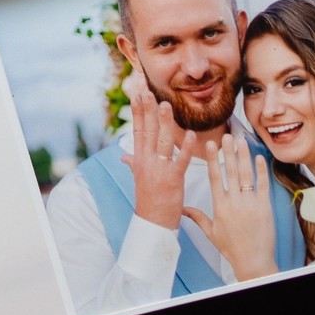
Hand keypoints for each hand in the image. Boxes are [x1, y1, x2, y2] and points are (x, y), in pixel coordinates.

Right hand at [120, 85, 197, 229]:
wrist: (153, 223)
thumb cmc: (149, 200)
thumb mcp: (138, 179)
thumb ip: (133, 164)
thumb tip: (123, 157)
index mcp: (139, 160)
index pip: (137, 130)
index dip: (137, 111)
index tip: (137, 94)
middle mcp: (146, 162)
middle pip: (147, 131)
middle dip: (148, 110)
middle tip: (148, 91)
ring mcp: (159, 170)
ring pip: (162, 141)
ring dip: (164, 123)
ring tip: (166, 104)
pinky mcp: (173, 179)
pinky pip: (181, 160)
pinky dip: (186, 147)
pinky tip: (190, 134)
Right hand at [182, 133, 279, 280]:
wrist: (253, 261)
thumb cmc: (231, 248)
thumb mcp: (211, 233)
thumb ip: (197, 217)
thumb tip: (182, 209)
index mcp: (220, 207)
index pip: (214, 177)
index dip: (212, 159)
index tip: (209, 144)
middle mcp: (234, 202)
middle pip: (230, 172)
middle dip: (227, 152)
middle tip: (226, 136)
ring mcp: (250, 203)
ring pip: (246, 175)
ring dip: (243, 156)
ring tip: (241, 141)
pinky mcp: (265, 207)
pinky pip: (263, 185)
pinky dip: (261, 171)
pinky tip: (259, 158)